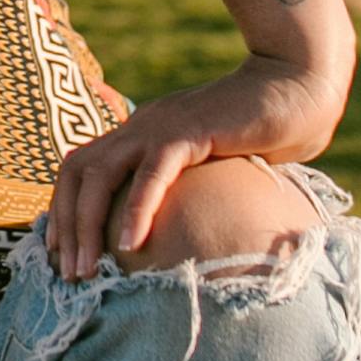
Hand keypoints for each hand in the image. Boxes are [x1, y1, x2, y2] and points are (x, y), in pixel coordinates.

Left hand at [42, 68, 335, 283]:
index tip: (62, 255)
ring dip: (87, 225)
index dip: (63, 210)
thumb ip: (188, 187)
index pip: (80, 168)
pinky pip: (152, 174)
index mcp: (139, 133)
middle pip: (77, 173)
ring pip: (100, 174)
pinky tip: (132, 243)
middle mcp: (140, 127)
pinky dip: (136, 209)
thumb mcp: (211, 164)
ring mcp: (160, 126)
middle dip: (65, 225)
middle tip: (68, 273)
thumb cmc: (264, 132)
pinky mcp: (189, 132)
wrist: (299, 87)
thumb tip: (180, 232)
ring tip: (87, 269)